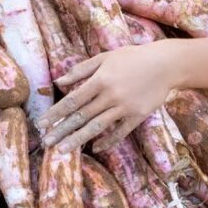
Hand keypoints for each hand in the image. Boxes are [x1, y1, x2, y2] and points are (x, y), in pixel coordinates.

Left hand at [37, 41, 180, 152]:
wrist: (165, 64)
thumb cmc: (132, 57)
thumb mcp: (105, 57)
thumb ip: (81, 70)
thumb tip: (59, 82)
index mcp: (100, 79)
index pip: (72, 100)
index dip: (56, 113)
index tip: (41, 123)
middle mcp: (110, 95)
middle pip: (81, 116)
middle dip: (62, 130)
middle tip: (46, 142)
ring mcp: (125, 107)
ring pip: (97, 126)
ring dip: (78, 139)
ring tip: (63, 150)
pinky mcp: (138, 116)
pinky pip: (120, 132)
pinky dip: (108, 141)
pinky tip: (95, 148)